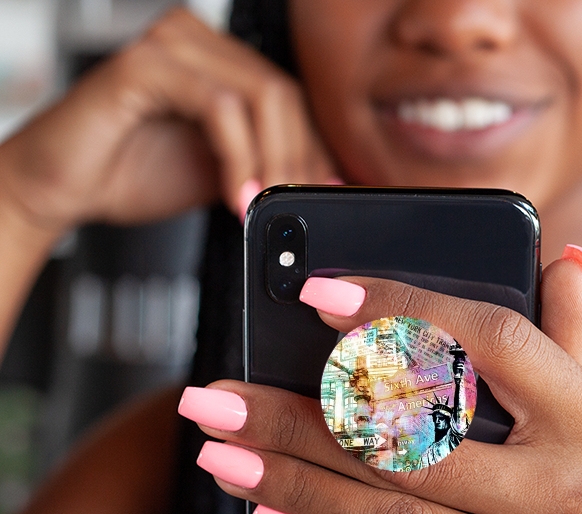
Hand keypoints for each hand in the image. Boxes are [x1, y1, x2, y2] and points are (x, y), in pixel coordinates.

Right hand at [0, 8, 335, 234]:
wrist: (64, 186)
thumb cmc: (131, 173)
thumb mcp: (220, 174)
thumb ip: (263, 168)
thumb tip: (315, 185)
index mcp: (217, 62)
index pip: (289, 99)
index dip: (313, 151)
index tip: (322, 195)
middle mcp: (197, 42)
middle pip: (283, 95)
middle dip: (298, 161)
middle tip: (294, 208)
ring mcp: (170, 46)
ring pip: (260, 96)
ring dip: (273, 161)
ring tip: (264, 207)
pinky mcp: (145, 64)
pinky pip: (219, 106)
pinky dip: (238, 157)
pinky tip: (236, 196)